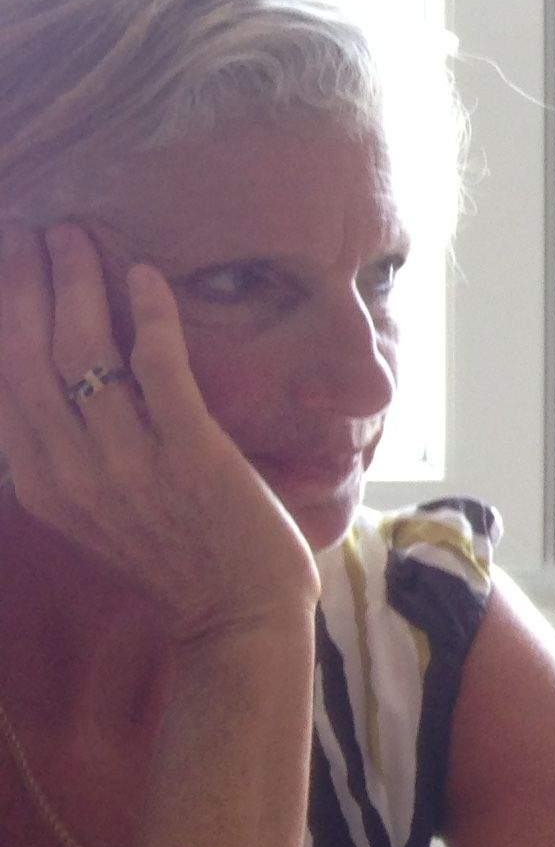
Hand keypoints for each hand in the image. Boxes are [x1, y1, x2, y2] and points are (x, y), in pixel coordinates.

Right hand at [0, 227, 317, 639]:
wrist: (239, 616)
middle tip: (35, 230)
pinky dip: (150, 315)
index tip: (7, 265)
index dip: (1, 317)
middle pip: (31, 355)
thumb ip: (67, 456)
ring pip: (85, 351)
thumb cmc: (176, 557)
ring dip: (79, 283)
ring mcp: (130, 462)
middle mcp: (72, 470)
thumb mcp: (94, 511)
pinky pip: (160, 368)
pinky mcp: (191, 454)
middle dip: (26, 284)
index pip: (5, 382)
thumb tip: (53, 386)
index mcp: (43, 483)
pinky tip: (148, 275)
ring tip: (78, 236)